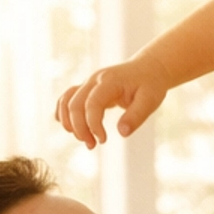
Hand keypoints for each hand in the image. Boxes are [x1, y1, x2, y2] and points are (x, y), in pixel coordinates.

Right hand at [56, 57, 171, 147]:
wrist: (148, 68)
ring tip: (84, 139)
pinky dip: (63, 112)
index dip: (93, 125)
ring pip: (67, 100)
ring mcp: (88, 83)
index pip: (92, 104)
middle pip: (75, 104)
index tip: (103, 140)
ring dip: (70, 122)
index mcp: (109, 82)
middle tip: (92, 145)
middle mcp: (94, 80)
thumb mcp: (150, 101)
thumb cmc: (150, 84)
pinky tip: (68, 127)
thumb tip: (122, 133)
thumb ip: (136, 116)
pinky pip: (68, 98)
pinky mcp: (87, 88)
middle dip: (80, 128)